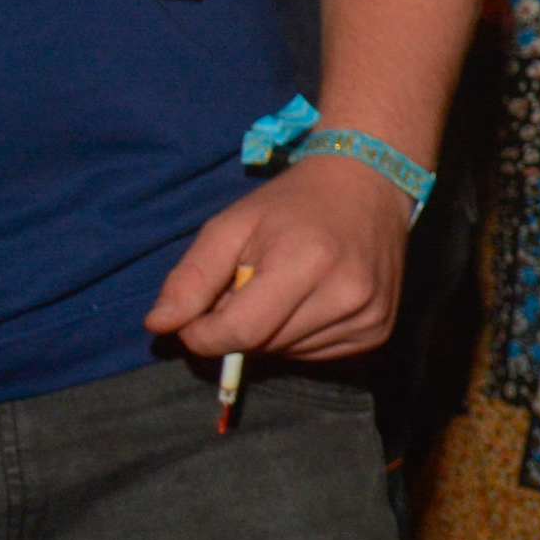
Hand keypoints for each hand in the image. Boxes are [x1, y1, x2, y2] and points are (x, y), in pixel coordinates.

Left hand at [143, 151, 414, 360]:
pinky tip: (310, 300)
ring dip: (269, 332)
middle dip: (238, 327)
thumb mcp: (231, 225)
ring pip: (286, 354)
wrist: (368, 184)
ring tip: (282, 289)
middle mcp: (346, 294)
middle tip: (247, 287)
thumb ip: (191, 277)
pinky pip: (316, 354)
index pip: (238, 332)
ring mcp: (368, 315)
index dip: (203, 332)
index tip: (199, 312)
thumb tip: (159, 326)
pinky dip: (299, 336)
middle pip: (261, 346)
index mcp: (306, 261)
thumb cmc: (292, 203)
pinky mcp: (379, 330)